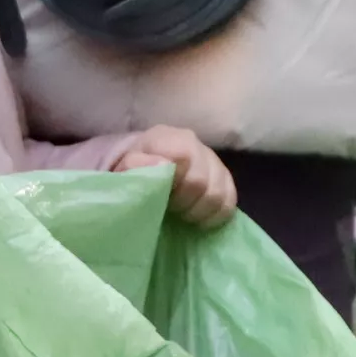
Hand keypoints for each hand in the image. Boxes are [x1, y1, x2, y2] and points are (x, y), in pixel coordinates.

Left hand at [109, 125, 237, 227]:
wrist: (146, 169)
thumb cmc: (135, 171)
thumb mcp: (125, 168)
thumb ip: (136, 165)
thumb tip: (164, 165)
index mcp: (172, 138)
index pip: (186, 159)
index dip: (175, 185)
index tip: (162, 196)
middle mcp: (197, 144)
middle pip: (202, 183)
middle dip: (184, 203)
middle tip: (170, 208)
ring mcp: (214, 161)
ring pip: (219, 194)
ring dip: (199, 211)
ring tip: (182, 212)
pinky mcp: (225, 177)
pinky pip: (230, 201)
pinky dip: (215, 215)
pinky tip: (198, 218)